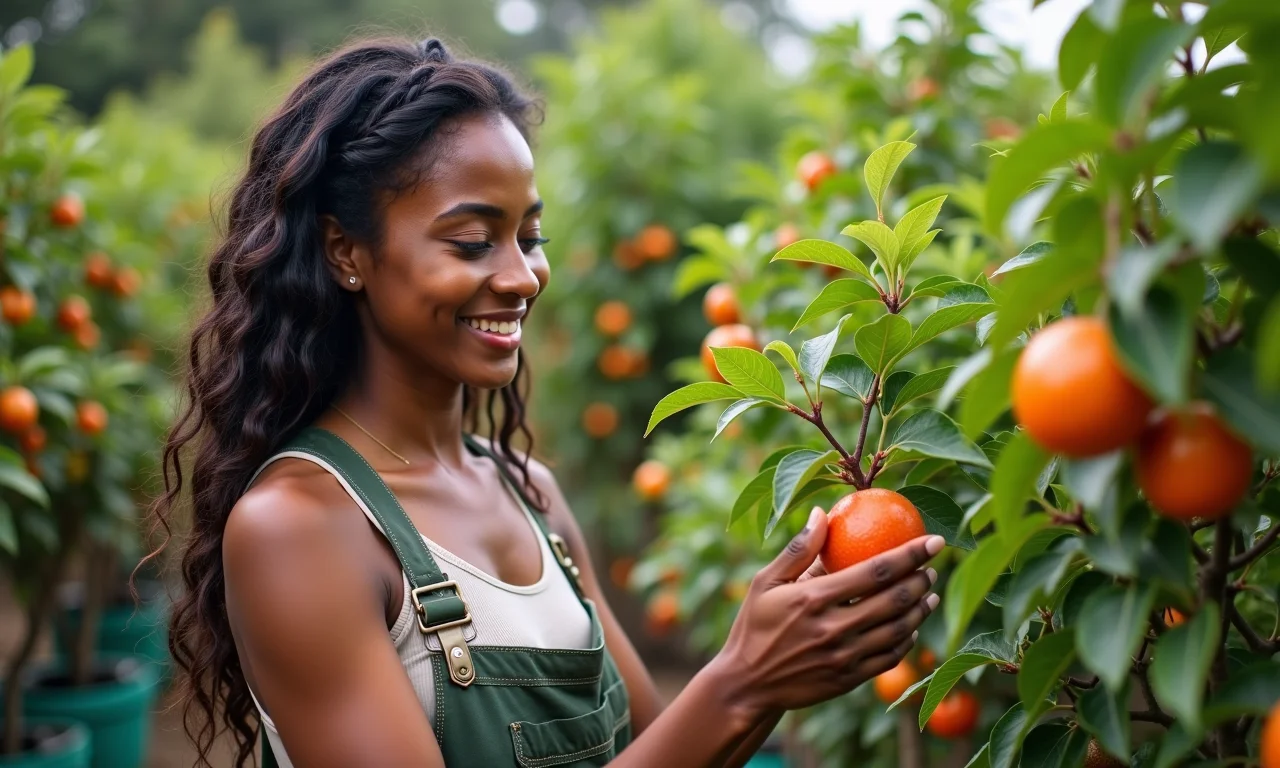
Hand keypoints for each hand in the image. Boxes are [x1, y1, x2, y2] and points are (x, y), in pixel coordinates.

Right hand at [714, 506, 942, 715]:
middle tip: (931, 567)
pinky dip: (906, 640)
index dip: (911, 554)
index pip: (876, 571)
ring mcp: (844, 657)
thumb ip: (798, 549)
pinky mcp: (849, 680)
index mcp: (814, 599)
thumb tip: (824, 513)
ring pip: (898, 630)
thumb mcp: (766, 582)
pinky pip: (889, 658)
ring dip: (920, 610)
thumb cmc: (755, 625)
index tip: (933, 542)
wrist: (747, 684)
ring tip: (929, 594)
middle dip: (921, 579)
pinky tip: (910, 627)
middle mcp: (834, 628)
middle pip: (895, 600)